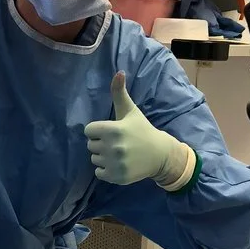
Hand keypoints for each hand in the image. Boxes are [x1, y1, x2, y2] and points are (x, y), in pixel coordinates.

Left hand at [85, 73, 196, 190]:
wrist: (160, 155)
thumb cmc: (142, 130)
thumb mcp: (130, 111)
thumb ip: (120, 93)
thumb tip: (119, 72)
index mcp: (113, 129)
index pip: (89, 130)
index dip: (98, 130)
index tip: (111, 132)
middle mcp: (113, 147)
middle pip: (91, 145)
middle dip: (101, 144)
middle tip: (118, 143)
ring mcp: (115, 163)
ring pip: (94, 159)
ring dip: (103, 157)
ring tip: (119, 153)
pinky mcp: (117, 176)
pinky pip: (99, 173)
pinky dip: (106, 170)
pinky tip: (118, 164)